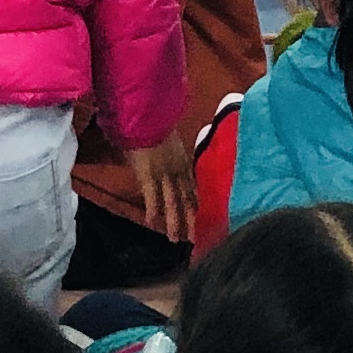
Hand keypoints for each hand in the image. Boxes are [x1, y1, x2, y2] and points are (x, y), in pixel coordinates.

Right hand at [129, 127, 198, 244]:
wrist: (147, 112)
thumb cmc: (155, 120)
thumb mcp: (167, 137)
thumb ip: (170, 148)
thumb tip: (168, 152)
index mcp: (183, 160)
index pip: (193, 187)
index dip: (198, 204)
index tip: (204, 219)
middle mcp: (177, 169)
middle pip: (187, 198)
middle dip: (191, 219)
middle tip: (195, 239)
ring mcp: (163, 173)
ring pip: (172, 201)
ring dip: (174, 221)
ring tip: (175, 240)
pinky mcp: (147, 174)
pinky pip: (151, 195)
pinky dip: (152, 210)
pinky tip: (152, 223)